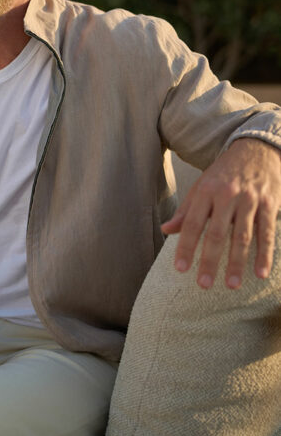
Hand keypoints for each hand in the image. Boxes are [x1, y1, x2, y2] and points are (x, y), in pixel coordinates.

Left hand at [162, 138, 280, 288]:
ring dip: (237, 263)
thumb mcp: (201, 186)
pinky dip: (264, 254)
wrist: (255, 150)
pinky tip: (260, 273)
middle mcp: (226, 195)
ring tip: (231, 285)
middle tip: (204, 284)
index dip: (185, 246)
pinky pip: (266, 233)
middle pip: (216, 233)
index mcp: (206, 191)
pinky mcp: (269, 204)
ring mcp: (250, 200)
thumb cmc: (224, 174)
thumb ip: (186, 210)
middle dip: (209, 260)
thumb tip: (166, 230)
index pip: (192, 223)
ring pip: (242, 236)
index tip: (180, 268)